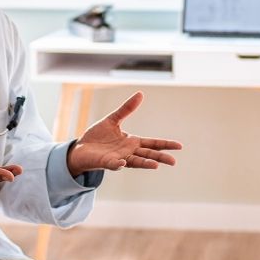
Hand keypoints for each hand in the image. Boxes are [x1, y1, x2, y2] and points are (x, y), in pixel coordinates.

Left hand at [66, 91, 181, 175]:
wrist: (80, 149)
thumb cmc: (97, 136)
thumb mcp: (113, 120)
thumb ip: (126, 109)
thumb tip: (140, 94)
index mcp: (131, 142)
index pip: (152, 144)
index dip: (164, 144)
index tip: (179, 146)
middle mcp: (128, 152)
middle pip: (147, 155)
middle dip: (160, 158)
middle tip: (173, 161)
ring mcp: (118, 158)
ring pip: (134, 162)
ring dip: (144, 164)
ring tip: (155, 166)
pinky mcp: (105, 162)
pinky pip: (113, 164)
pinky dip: (118, 164)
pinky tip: (122, 163)